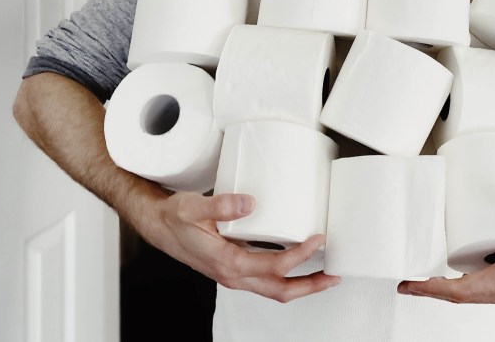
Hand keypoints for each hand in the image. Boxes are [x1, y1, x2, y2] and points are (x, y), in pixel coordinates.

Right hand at [138, 191, 340, 302]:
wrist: (159, 226)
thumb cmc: (175, 218)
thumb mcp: (193, 207)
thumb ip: (221, 205)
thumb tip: (249, 203)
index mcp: (227, 261)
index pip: (273, 266)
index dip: (299, 256)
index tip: (317, 240)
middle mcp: (233, 274)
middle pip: (280, 290)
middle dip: (310, 286)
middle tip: (335, 276)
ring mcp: (234, 274)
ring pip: (274, 290)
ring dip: (302, 285)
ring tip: (325, 275)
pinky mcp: (235, 269)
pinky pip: (266, 281)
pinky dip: (286, 278)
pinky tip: (297, 264)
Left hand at [397, 193, 494, 307]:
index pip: (463, 291)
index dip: (434, 288)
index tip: (412, 284)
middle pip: (462, 296)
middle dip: (434, 289)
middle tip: (410, 280)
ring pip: (474, 295)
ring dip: (450, 288)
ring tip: (429, 275)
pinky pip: (487, 291)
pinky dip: (468, 285)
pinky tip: (462, 272)